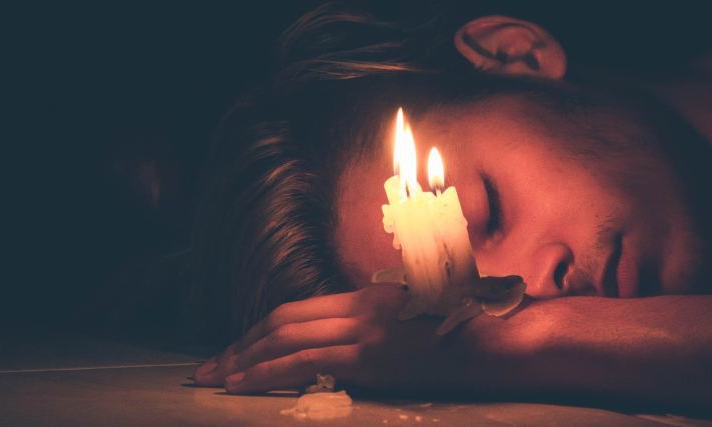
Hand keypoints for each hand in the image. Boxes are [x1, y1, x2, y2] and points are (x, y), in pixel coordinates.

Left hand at [191, 285, 501, 393]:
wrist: (505, 337)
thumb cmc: (475, 328)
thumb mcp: (425, 316)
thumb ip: (392, 321)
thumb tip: (366, 335)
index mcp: (367, 298)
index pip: (297, 311)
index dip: (259, 331)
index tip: (234, 349)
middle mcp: (359, 309)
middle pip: (281, 323)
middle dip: (238, 347)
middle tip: (206, 370)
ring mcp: (363, 332)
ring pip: (284, 340)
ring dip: (242, 361)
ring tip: (212, 380)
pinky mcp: (371, 358)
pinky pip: (305, 363)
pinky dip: (266, 373)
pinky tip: (243, 386)